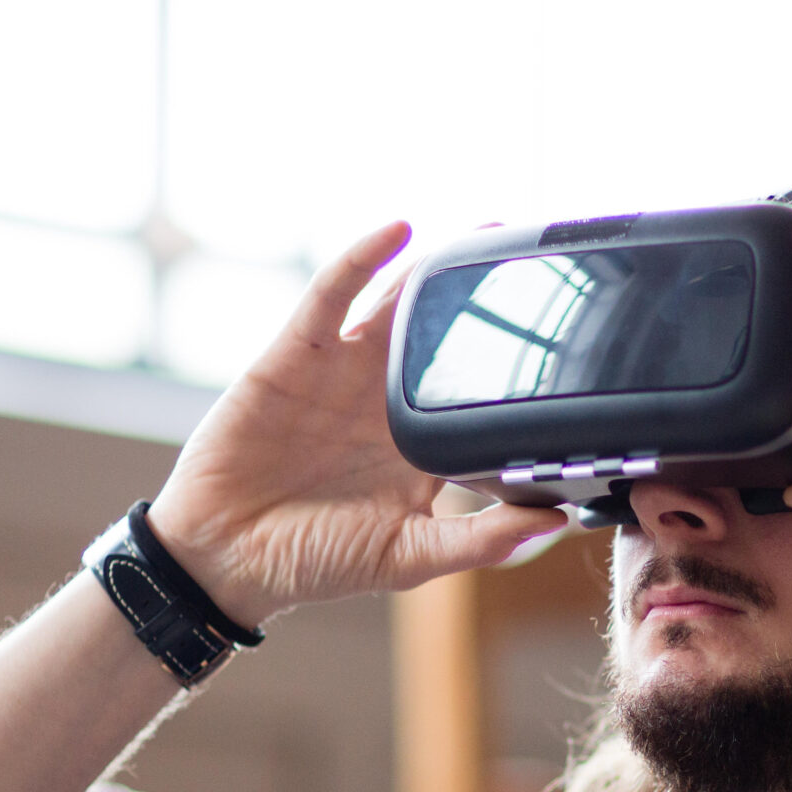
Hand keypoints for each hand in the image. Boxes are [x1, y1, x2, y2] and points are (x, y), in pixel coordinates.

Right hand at [145, 222, 563, 624]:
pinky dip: (362, 259)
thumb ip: (481, 540)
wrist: (224, 557)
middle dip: (483, 298)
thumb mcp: (409, 556)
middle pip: (441, 335)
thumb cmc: (313, 561)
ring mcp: (342, 372)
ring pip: (396, 305)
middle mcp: (383, 400)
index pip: (475, 393)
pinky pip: (332, 296)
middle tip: (533, 259)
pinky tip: (397, 231)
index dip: (514, 363)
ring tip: (482, 231)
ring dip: (434, 266)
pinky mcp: (297, 355)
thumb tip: (559, 521)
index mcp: (420, 445)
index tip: (567, 334)